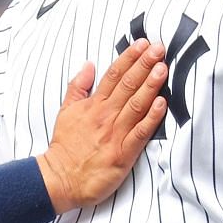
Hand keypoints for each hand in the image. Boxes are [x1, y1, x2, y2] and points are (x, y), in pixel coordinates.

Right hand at [36, 40, 167, 212]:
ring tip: (163, 68)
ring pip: (136, 105)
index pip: (114, 75)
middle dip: (144, 64)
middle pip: (128, 85)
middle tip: (159, 48)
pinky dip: (152, 118)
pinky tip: (162, 104)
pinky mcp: (123, 154)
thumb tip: (88, 65)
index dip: (129, 58)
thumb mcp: (65, 111)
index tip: (143, 44)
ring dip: (150, 85)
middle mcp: (105, 116)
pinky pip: (140, 133)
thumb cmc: (64, 147)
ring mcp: (114, 134)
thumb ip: (78, 87)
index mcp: (93, 105)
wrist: (60, 178)